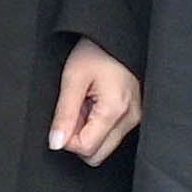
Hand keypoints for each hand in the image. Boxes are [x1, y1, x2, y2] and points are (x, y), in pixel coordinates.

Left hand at [48, 39, 143, 160]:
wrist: (115, 36)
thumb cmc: (96, 51)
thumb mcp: (72, 79)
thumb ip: (63, 115)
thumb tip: (56, 144)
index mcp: (115, 110)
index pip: (86, 149)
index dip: (67, 139)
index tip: (64, 117)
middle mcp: (130, 119)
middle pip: (97, 155)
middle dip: (78, 139)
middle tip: (74, 111)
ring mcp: (135, 118)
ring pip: (104, 147)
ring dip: (88, 132)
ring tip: (85, 105)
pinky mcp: (134, 115)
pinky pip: (112, 135)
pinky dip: (98, 126)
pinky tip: (94, 105)